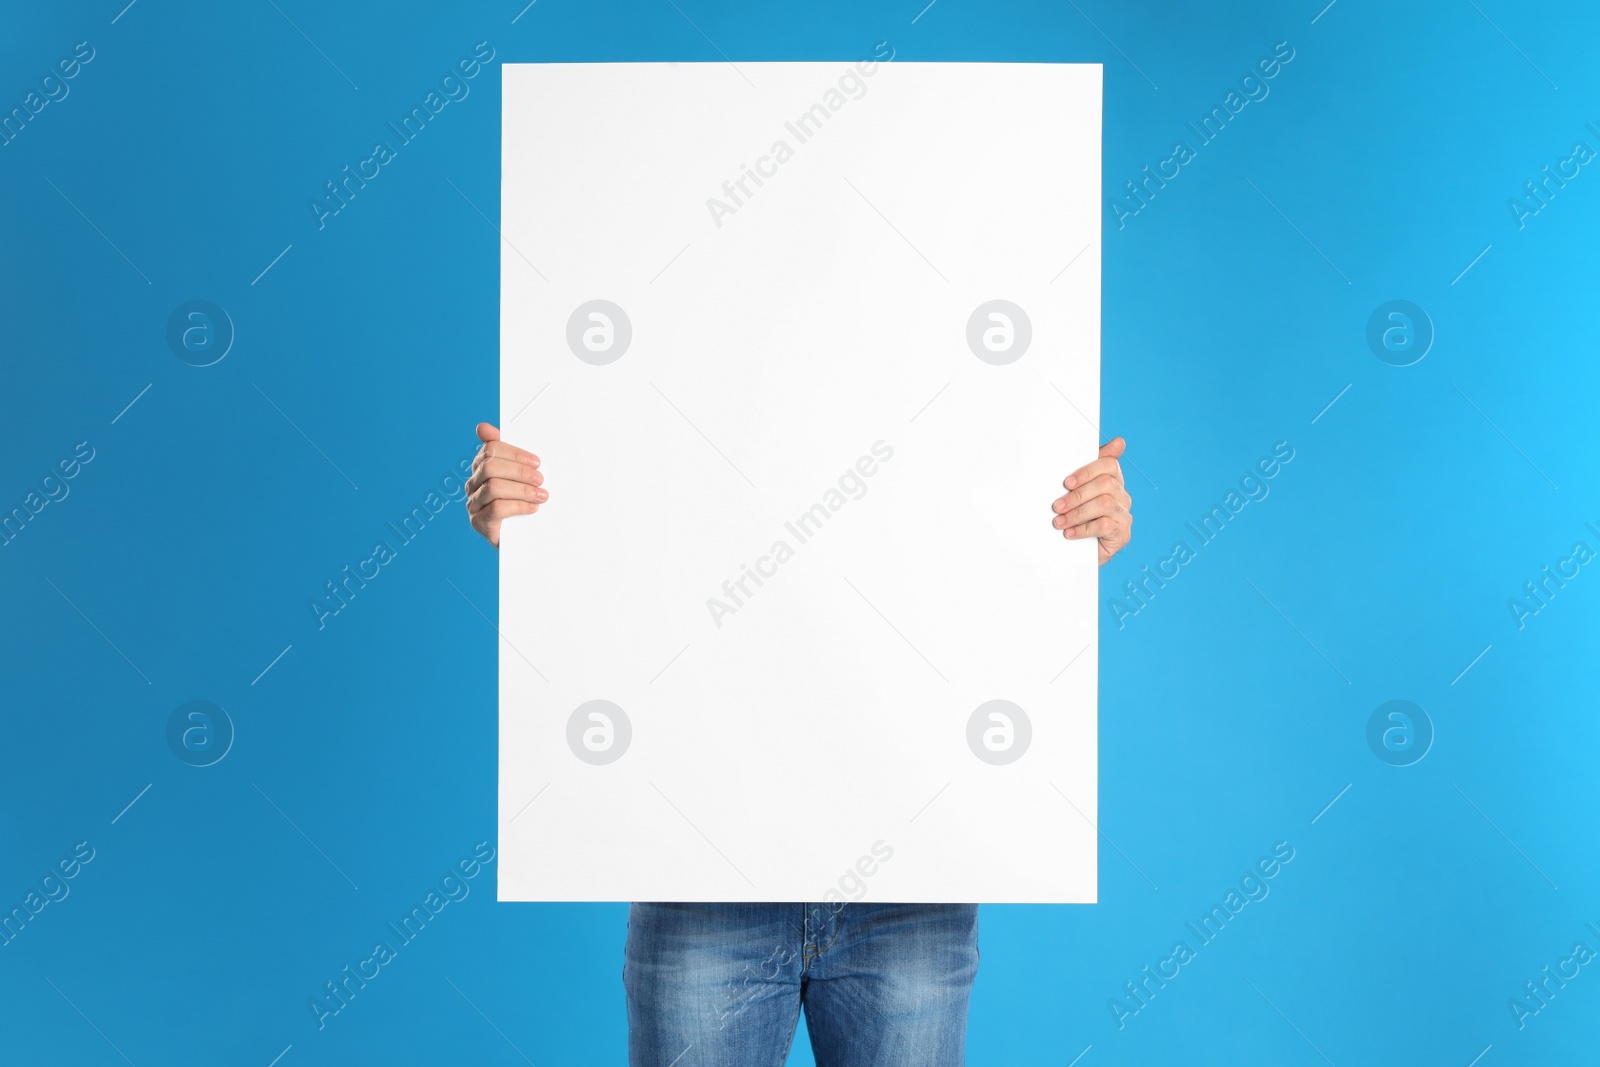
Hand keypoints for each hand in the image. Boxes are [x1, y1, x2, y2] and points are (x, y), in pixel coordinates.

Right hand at [466, 422, 546, 548]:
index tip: (536, 462)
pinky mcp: (479, 522)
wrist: (523, 538)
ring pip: (493, 487)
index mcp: (481, 467)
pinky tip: (532, 508)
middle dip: (519, 471)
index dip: (515, 453)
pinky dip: (518, 506)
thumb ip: (509, 453)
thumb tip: (483, 427)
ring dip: (522, 490)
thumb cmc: (521, 502)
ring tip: (541, 495)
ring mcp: (474, 504)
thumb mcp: (520, 475)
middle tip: (540, 479)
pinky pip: (496, 508)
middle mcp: (473, 484)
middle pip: (490, 467)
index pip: (491, 450)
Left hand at [1052, 437, 1131, 565]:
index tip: (1066, 482)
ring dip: (1077, 512)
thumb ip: (1087, 469)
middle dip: (1077, 494)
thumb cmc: (1077, 518)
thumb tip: (1119, 441)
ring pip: (1105, 504)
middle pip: (1106, 484)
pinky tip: (1069, 533)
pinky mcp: (1122, 534)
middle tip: (1057, 506)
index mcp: (1113, 481)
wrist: (1079, 553)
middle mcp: (1122, 496)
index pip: (1109, 465)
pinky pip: (1105, 525)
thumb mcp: (1076, 493)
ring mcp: (1124, 515)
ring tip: (1059, 521)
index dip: (1087, 471)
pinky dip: (1083, 529)